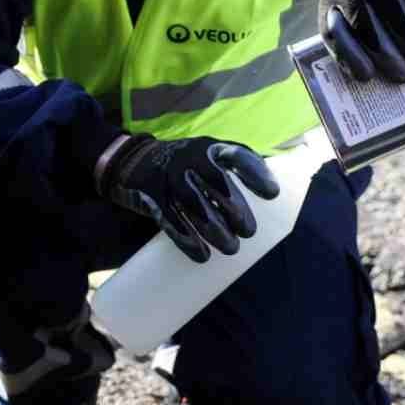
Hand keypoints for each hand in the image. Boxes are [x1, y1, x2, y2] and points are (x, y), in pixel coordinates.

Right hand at [96, 133, 278, 262]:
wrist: (132, 161)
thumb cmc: (182, 165)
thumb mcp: (205, 156)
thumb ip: (232, 168)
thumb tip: (272, 192)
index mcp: (207, 148)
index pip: (236, 156)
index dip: (255, 173)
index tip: (271, 194)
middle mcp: (188, 159)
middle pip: (216, 184)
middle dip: (235, 210)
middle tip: (248, 232)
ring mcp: (167, 177)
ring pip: (194, 205)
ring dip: (214, 229)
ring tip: (230, 248)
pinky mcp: (151, 196)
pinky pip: (170, 220)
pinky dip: (187, 240)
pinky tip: (201, 256)